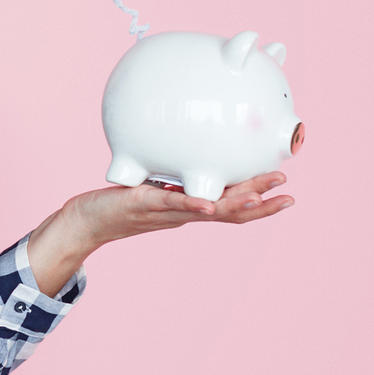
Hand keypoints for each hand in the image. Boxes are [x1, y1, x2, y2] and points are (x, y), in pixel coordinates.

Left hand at [26, 173, 293, 294]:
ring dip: (236, 204)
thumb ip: (173, 175)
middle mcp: (182, 214)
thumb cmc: (118, 203)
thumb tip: (190, 151)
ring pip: (208, 210)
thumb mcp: (154, 184)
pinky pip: (171, 203)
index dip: (260, 204)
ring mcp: (165, 212)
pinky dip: (192, 203)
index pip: (231, 207)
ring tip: (261, 199)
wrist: (85, 223)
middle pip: (229, 212)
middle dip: (261, 205)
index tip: (286, 195)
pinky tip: (209, 203)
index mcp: (189, 207)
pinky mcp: (142, 204)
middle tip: (288, 194)